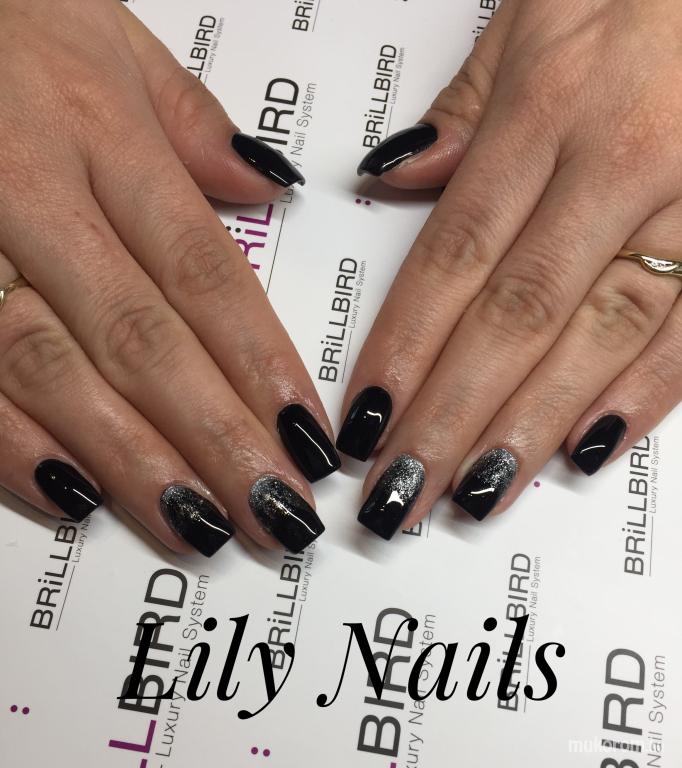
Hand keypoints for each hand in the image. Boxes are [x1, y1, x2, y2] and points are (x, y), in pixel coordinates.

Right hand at [0, 0, 339, 555]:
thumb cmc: (4, 26)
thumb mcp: (108, 41)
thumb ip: (193, 122)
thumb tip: (269, 185)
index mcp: (102, 135)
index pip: (204, 273)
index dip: (260, 364)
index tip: (309, 439)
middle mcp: (34, 197)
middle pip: (143, 339)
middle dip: (216, 438)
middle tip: (276, 512)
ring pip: (55, 371)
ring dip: (132, 461)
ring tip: (200, 525)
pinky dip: (15, 446)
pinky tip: (77, 499)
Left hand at [339, 0, 681, 537]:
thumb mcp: (535, 15)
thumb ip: (464, 107)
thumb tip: (394, 177)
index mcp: (548, 107)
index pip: (453, 258)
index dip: (405, 349)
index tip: (365, 423)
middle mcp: (618, 162)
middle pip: (514, 317)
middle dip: (452, 417)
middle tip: (402, 493)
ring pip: (598, 337)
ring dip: (531, 427)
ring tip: (476, 493)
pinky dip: (643, 396)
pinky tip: (585, 451)